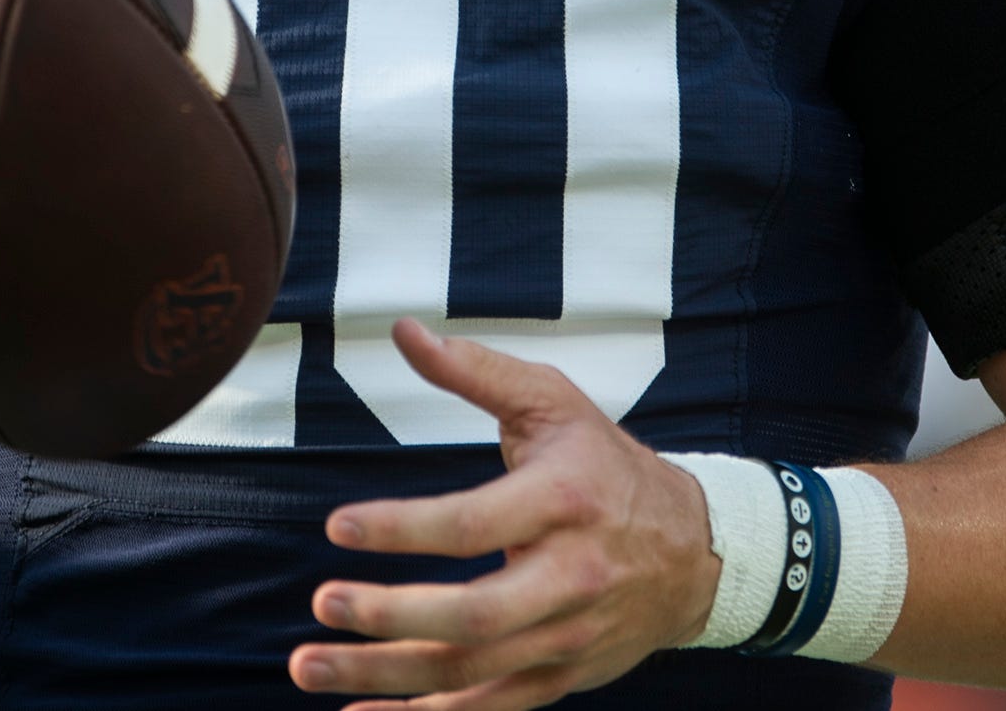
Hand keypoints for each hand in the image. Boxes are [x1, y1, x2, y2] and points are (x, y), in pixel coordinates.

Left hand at [290, 320, 720, 708]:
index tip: (337, 525)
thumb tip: (405, 332)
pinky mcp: (561, 678)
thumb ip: (476, 371)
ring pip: (470, 671)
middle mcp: (570, 578)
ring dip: (384, 676)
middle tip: (323, 603)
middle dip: (391, 616)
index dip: (401, 528)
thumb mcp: (554, 403)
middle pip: (475, 615)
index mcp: (564, 501)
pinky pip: (487, 709)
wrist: (696, 551)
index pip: (473, 523)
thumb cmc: (607, 466)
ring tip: (310, 665)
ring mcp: (567, 638)